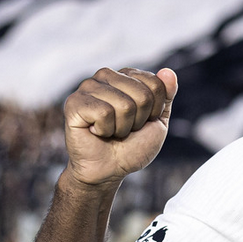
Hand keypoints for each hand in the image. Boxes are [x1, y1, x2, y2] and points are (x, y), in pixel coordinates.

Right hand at [63, 67, 176, 187]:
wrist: (109, 170)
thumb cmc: (132, 146)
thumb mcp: (158, 120)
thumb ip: (165, 95)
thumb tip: (168, 72)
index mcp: (126, 76)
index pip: (156, 84)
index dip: (154, 110)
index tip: (141, 121)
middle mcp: (105, 76)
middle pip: (143, 95)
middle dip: (139, 120)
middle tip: (124, 129)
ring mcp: (88, 87)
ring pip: (124, 105)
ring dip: (122, 127)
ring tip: (110, 131)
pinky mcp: (74, 102)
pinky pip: (104, 113)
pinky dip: (105, 130)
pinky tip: (96, 132)